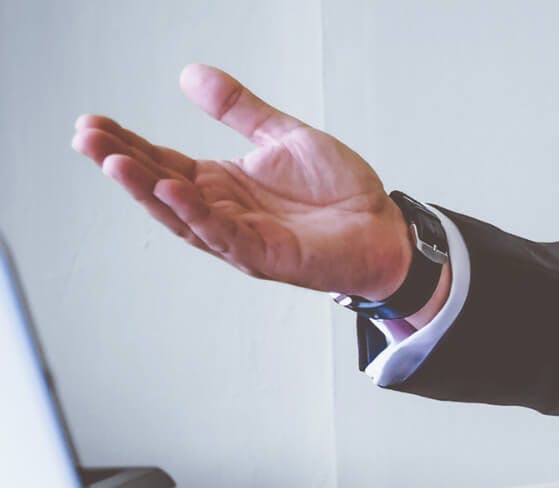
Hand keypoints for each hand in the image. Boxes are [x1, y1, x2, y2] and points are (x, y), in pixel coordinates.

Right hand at [71, 64, 412, 299]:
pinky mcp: (267, 255)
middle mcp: (223, 212)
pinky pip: (224, 235)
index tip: (92, 123)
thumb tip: (191, 75)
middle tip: (86, 138)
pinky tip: (174, 189)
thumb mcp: (284, 136)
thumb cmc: (340, 193)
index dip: (127, 144)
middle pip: (161, 188)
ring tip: (113, 162)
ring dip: (147, 190)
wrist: (385, 228)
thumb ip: (239, 109)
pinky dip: (197, 213)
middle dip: (122, 164)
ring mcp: (242, 237)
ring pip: (182, 215)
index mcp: (223, 184)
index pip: (162, 161)